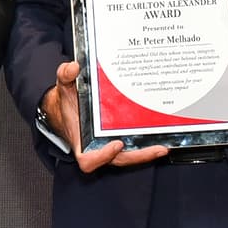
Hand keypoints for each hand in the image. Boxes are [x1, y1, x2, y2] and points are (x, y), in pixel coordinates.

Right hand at [42, 60, 168, 171]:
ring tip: (164, 147)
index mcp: (81, 141)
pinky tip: (162, 136)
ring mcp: (110, 145)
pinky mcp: (121, 140)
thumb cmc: (68, 103)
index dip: (103, 156)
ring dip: (147, 153)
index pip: (88, 159)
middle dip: (138, 156)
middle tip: (157, 148)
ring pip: (129, 156)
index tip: (116, 144)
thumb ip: (65, 76)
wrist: (70, 108)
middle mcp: (97, 147)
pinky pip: (133, 146)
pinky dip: (146, 144)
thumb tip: (73, 68)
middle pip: (118, 160)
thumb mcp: (63, 87)